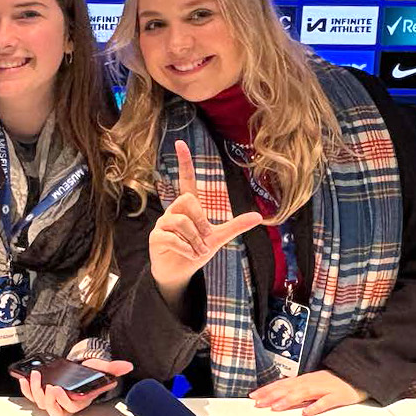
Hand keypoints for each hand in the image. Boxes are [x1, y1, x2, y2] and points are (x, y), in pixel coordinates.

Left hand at [19, 358, 132, 415]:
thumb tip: (127, 366)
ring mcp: (52, 400)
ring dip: (35, 391)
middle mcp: (65, 404)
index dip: (63, 401)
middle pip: (54, 411)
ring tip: (36, 375)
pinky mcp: (41, 393)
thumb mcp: (100, 368)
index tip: (58, 388)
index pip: (71, 408)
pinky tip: (24, 378)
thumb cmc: (88, 371)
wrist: (78, 367)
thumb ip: (113, 368)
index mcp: (79, 401)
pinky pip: (31, 397)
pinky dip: (26, 389)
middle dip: (49, 400)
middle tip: (49, 385)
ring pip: (41, 404)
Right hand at [148, 139, 263, 295]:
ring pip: (180, 221)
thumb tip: (259, 217)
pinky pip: (172, 237)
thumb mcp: (218, 238)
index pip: (185, 180)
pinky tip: (191, 255)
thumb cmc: (196, 250)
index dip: (184, 162)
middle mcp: (173, 211)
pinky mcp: (156, 238)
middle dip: (200, 220)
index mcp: (188, 208)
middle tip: (206, 237)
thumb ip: (235, 226)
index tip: (180, 143)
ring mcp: (162, 224)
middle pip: (187, 200)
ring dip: (195, 240)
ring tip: (199, 251)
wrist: (180, 272)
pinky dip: (186, 249)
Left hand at [249, 370, 367, 415]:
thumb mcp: (314, 385)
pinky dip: (316, 407)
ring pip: (304, 393)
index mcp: (306, 380)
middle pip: (289, 388)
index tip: (253, 396)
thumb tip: (280, 399)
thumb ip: (299, 391)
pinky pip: (326, 402)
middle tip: (258, 403)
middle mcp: (312, 382)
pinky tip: (306, 413)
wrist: (360, 375)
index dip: (268, 390)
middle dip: (272, 395)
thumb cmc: (335, 382)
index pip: (283, 384)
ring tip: (275, 407)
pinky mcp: (338, 396)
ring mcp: (325, 388)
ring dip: (289, 400)